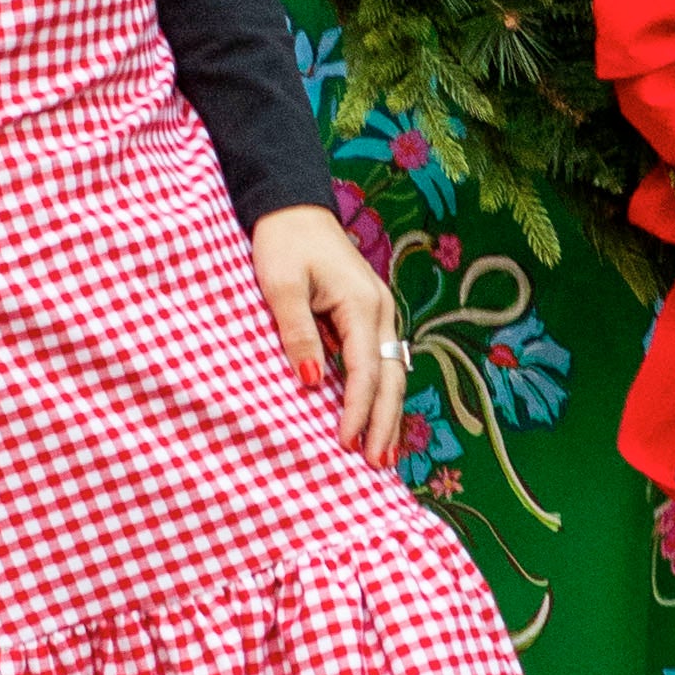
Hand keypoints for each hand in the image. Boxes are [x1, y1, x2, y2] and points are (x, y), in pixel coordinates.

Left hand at [255, 205, 407, 465]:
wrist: (294, 209)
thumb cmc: (283, 244)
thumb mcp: (281, 286)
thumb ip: (298, 334)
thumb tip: (310, 383)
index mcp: (361, 304)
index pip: (366, 370)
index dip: (358, 410)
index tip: (346, 445)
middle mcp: (380, 311)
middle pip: (390, 378)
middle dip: (385, 423)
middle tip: (377, 465)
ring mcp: (379, 313)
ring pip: (393, 372)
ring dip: (389, 413)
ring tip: (385, 454)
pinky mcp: (370, 315)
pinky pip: (383, 362)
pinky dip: (382, 393)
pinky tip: (378, 417)